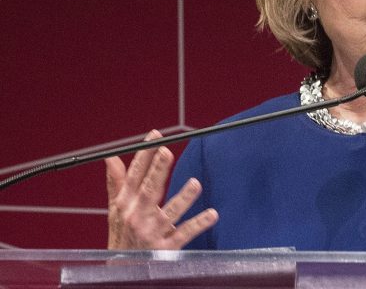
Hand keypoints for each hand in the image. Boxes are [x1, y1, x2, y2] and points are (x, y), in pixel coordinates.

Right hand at [105, 130, 217, 248]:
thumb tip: (110, 157)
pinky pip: (184, 234)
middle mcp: (136, 217)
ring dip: (183, 198)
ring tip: (195, 183)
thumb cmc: (121, 236)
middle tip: (167, 152)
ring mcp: (151, 233)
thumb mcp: (115, 210)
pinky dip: (198, 224)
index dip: (144, 155)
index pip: (134, 176)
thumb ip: (116, 183)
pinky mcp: (165, 249)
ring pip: (169, 213)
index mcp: (125, 204)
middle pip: (149, 191)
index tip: (155, 136)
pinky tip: (212, 214)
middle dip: (157, 171)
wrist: (123, 272)